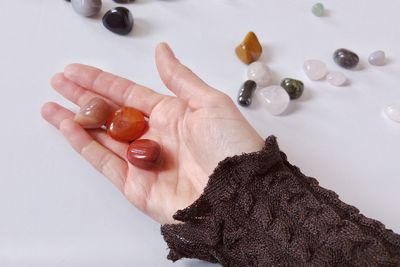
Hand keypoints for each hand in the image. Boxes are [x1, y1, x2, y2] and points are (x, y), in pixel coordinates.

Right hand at [41, 43, 263, 223]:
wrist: (238, 194)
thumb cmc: (231, 147)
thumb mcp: (209, 103)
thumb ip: (179, 78)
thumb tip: (162, 51)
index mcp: (172, 115)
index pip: (128, 94)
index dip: (102, 82)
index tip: (77, 72)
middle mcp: (155, 137)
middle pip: (112, 113)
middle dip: (85, 98)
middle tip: (59, 83)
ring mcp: (143, 161)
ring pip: (103, 137)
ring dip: (77, 121)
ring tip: (53, 106)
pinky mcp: (136, 186)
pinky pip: (105, 162)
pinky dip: (85, 146)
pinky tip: (69, 128)